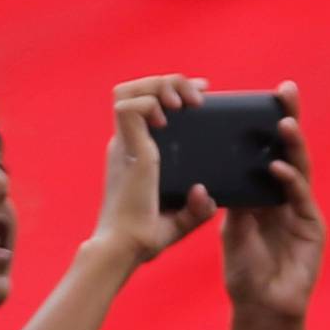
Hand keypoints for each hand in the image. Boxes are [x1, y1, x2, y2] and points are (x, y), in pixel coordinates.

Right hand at [94, 75, 215, 266]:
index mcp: (134, 152)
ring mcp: (123, 144)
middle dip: (168, 81)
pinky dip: (149, 104)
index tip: (200, 96)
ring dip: (158, 86)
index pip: (143, 105)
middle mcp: (125, 143)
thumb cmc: (145, 238)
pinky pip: (129, 108)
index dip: (169, 91)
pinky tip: (166, 119)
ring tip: (181, 102)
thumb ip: (197, 208)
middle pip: (134, 89)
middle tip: (198, 96)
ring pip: (128, 91)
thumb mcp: (180, 218)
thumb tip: (206, 193)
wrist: (127, 248)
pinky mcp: (126, 148)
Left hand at [221, 84, 325, 324]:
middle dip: (289, 119)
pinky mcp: (312, 228)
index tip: (265, 94)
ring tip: (283, 123)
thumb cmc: (245, 271)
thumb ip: (232, 201)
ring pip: (299, 169)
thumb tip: (220, 169)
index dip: (268, 123)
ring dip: (292, 146)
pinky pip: (299, 198)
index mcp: (265, 193)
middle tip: (285, 91)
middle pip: (288, 150)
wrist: (261, 308)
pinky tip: (277, 168)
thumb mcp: (231, 229)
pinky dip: (288, 181)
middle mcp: (287, 196)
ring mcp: (302, 210)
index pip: (268, 150)